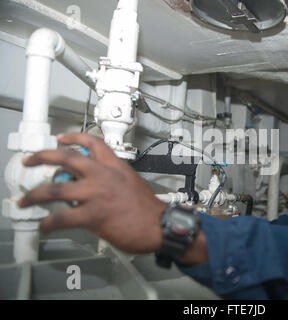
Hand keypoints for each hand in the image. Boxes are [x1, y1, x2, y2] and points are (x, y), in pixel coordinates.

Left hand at [18, 133, 166, 253]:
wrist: (160, 225)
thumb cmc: (148, 209)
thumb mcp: (131, 183)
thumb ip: (110, 180)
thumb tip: (90, 186)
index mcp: (115, 166)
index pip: (93, 143)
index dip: (73, 137)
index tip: (61, 138)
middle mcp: (103, 175)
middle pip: (66, 158)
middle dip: (43, 156)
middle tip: (31, 160)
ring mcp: (97, 194)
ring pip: (56, 189)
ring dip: (35, 195)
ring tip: (26, 199)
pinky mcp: (94, 215)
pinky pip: (62, 217)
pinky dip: (48, 222)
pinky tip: (44, 225)